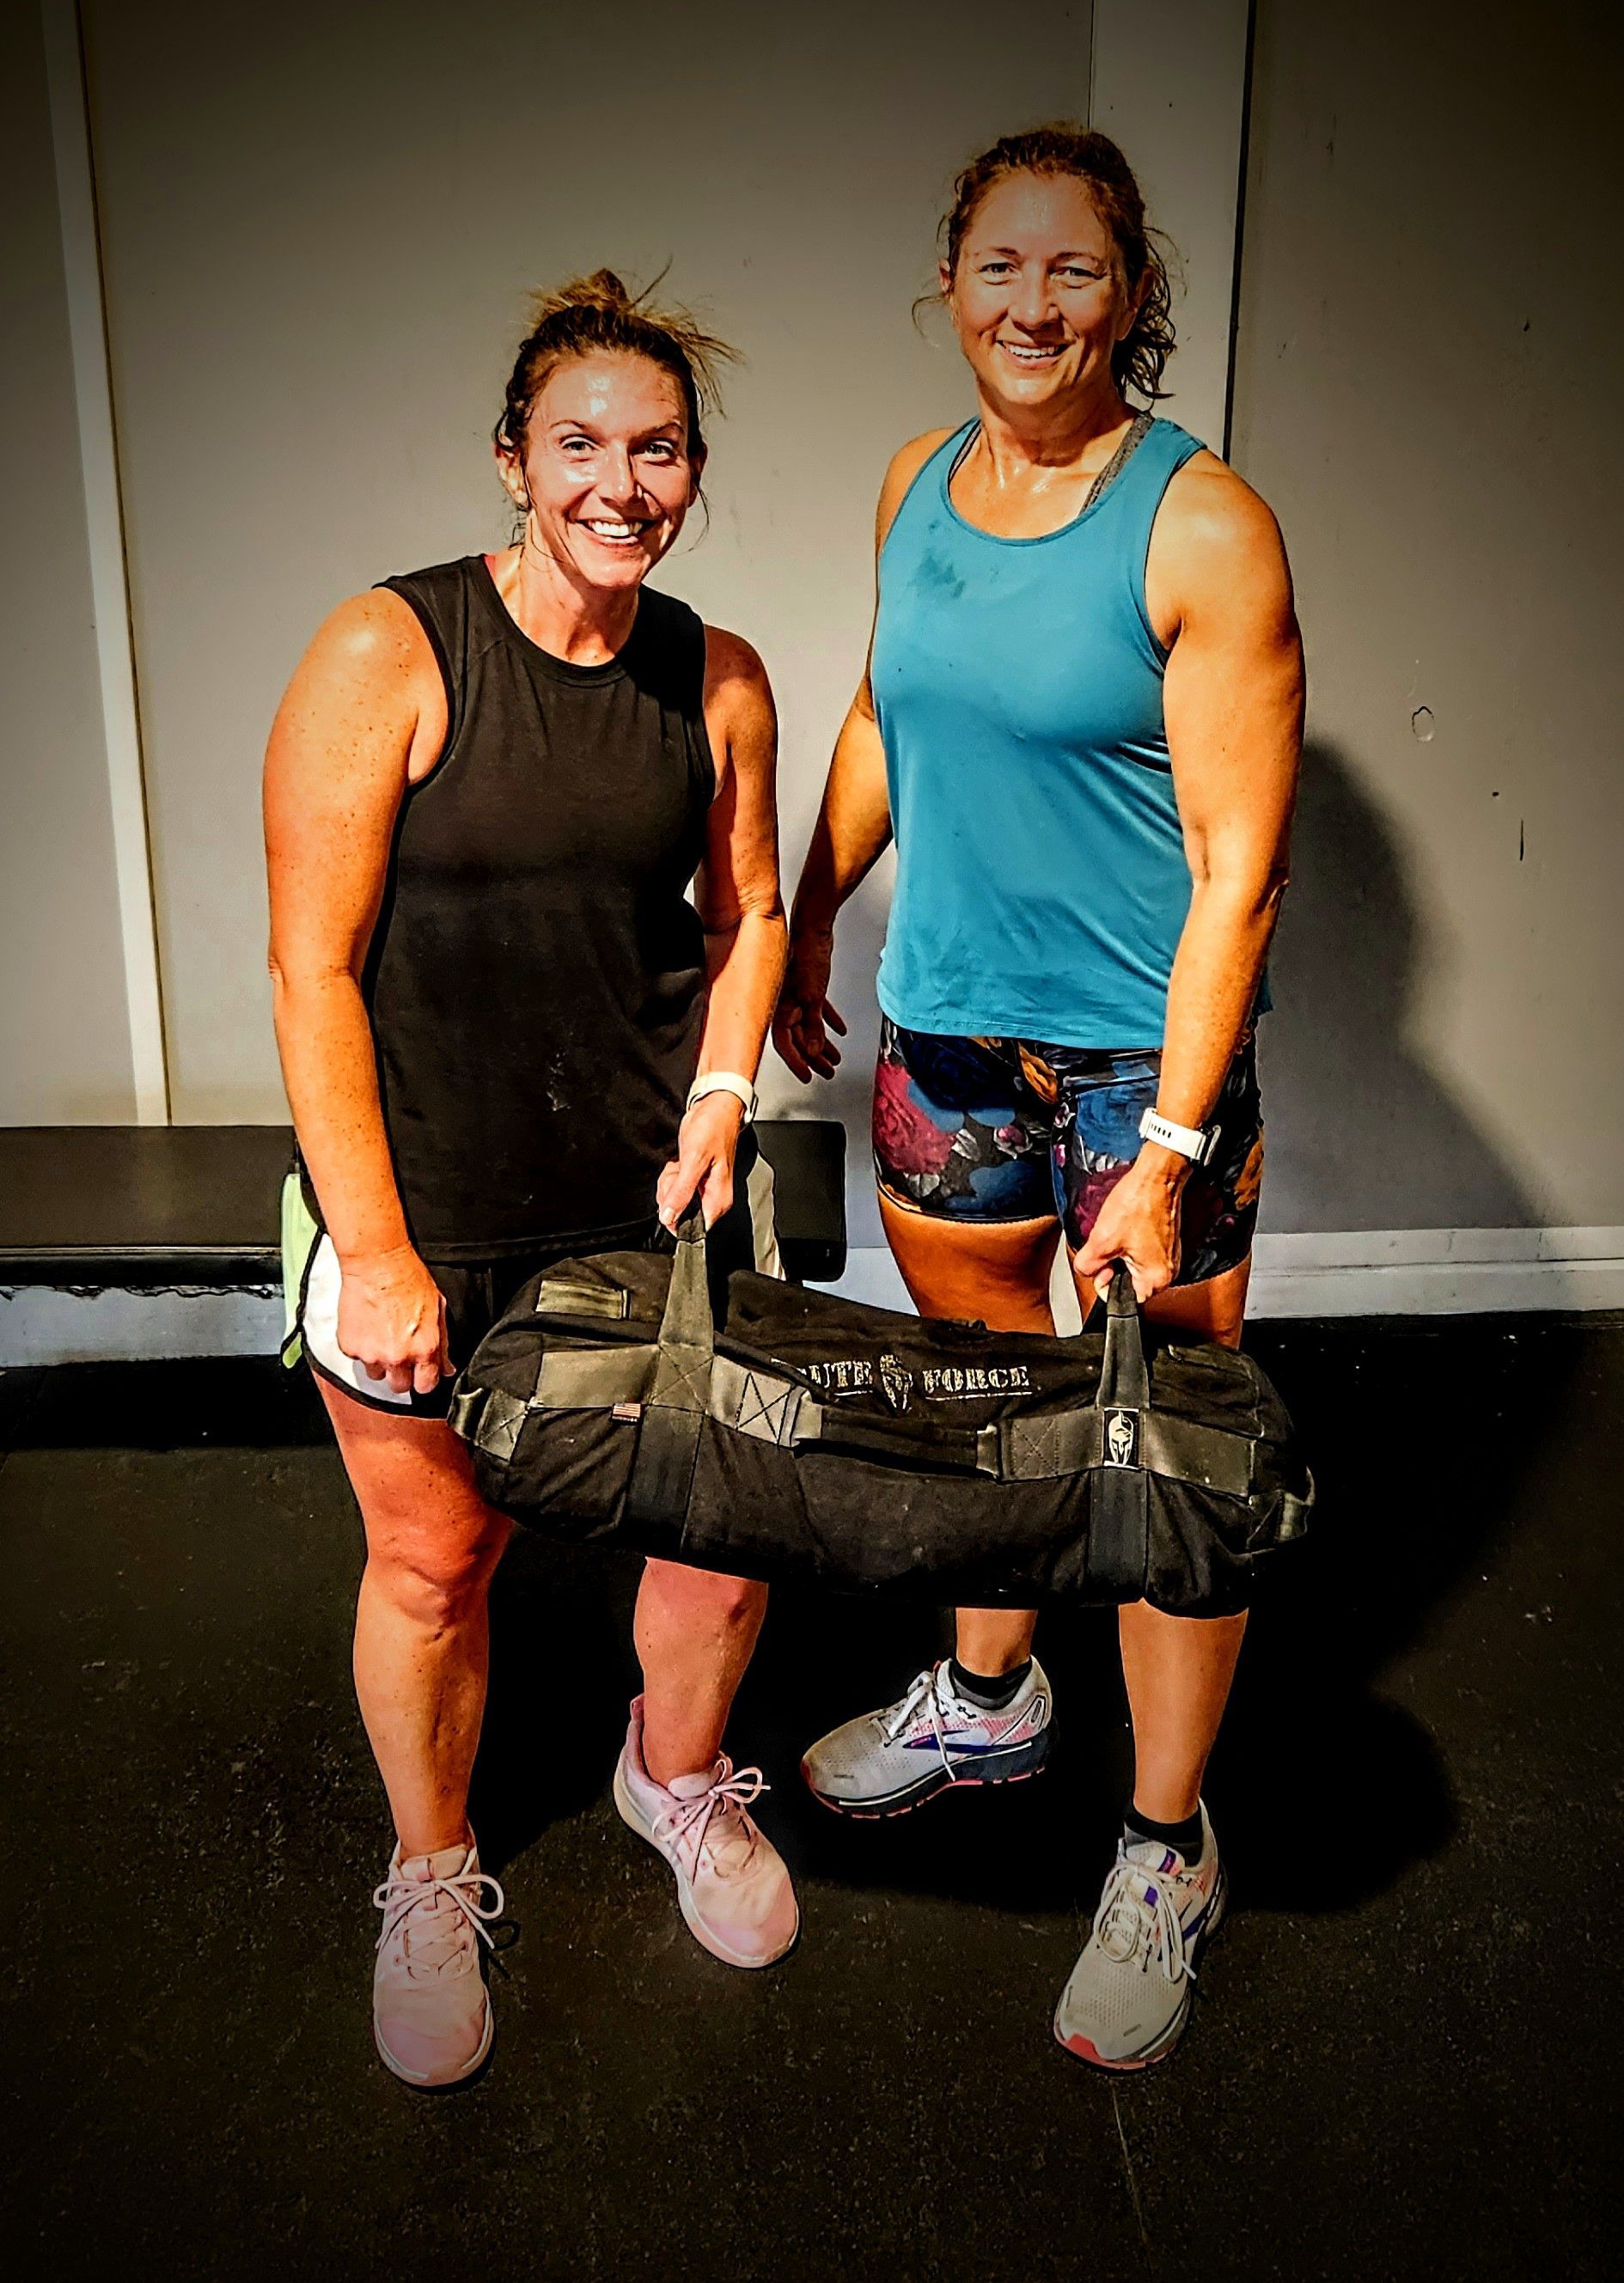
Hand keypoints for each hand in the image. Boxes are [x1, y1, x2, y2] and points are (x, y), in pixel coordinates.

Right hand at [335, 1244, 451, 1395]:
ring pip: (376, 1374)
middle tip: (399, 1352)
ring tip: (381, 1335)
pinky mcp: (350, 1346)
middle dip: (401, 1374)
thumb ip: (443, 1344)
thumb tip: (446, 1368)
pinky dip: (361, 1347)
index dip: (424, 1380)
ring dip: (379, 1361)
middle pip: (399, 1387)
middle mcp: (398, 1356)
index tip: (421, 1374)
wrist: (377, 1263)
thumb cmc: (409, 1279)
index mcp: (424, 1348)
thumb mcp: (438, 1309)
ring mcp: (371, 1354)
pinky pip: (356, 1357)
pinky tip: (368, 1326)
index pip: (425, 1386)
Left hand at [657, 1091, 745, 1231]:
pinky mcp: (692, 1179)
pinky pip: (673, 1187)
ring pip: (672, 1200)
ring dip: (670, 1181)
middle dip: (671, 1192)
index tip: (674, 1194)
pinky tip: (679, 1161)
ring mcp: (701, 1189)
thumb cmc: (713, 1129)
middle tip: (680, 1171)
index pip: (693, 1227)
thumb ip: (681, 1192)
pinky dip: (671, 1174)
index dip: (677, 1214)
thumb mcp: (694, 1160)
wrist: (714, 1108)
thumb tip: (669, 1217)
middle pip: (679, 1213)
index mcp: (717, 1201)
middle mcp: (711, 1198)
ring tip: (681, 1163)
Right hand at [772, 926, 846, 1081]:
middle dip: (814, 1059)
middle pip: (800, 1039)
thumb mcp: (813, 996)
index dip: (797, 1063)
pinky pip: (818, 1011)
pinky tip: (839, 1030)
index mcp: (781, 1009)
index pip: (786, 1044)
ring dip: (823, 1044)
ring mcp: (797, 996)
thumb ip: (813, 1025)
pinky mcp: (809, 987)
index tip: (808, 1077)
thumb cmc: (805, 955)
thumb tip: (814, 1051)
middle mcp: (786, 1005)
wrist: (812, 928)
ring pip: (810, 1027)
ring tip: (835, 1059)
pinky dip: (829, 1022)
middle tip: (826, 1073)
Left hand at [1074, 1149, 1187, 1305]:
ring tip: (1120, 1230)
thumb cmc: (1137, 1204)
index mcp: (1157, 1279)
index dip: (1106, 1282)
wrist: (1156, 1175)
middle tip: (1109, 1241)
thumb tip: (1090, 1274)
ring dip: (1121, 1251)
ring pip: (1133, 1264)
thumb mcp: (1101, 1240)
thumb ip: (1088, 1266)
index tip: (1102, 1264)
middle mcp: (1168, 1271)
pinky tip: (1128, 1224)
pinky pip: (1142, 1250)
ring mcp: (1169, 1255)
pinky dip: (1130, 1241)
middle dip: (1113, 1265)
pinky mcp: (1166, 1241)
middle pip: (1128, 1281)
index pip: (1125, 1299)